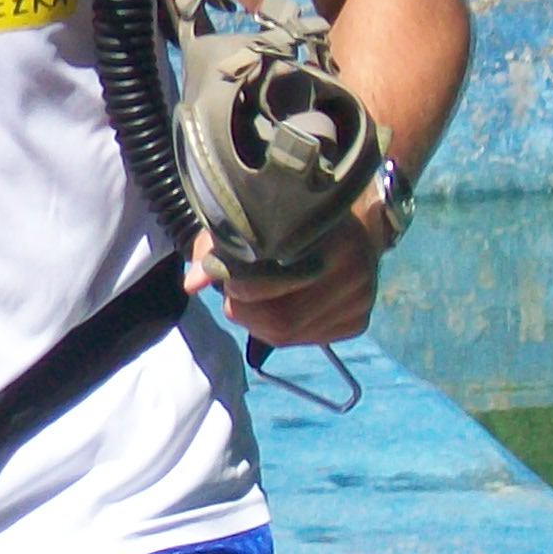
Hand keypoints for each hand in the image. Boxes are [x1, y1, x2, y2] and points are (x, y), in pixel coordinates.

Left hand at [185, 208, 379, 348]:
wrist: (355, 218)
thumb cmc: (296, 214)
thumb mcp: (256, 217)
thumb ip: (219, 247)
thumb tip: (192, 284)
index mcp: (331, 237)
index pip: (275, 285)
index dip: (242, 291)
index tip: (229, 280)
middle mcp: (354, 272)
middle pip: (282, 322)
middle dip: (247, 315)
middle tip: (235, 298)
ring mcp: (361, 300)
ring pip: (292, 336)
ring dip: (261, 325)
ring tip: (254, 302)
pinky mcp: (359, 320)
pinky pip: (310, 339)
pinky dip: (286, 331)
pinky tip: (282, 307)